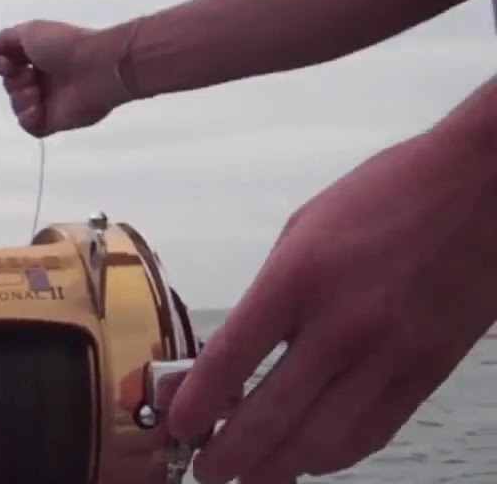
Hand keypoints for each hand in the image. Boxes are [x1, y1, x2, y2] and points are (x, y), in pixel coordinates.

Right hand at [0, 19, 135, 136]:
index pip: (8, 66)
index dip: (2, 65)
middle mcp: (42, 79)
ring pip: (17, 106)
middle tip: (29, 75)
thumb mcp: (31, 31)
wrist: (97, 67)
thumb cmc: (64, 45)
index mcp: (37, 57)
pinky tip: (36, 109)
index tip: (7, 62)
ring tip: (35, 92)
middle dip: (13, 81)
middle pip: (10, 86)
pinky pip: (30, 126)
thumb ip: (6, 38)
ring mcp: (48, 101)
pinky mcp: (54, 121)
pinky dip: (28, 119)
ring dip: (20, 99)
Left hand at [167, 128, 496, 482]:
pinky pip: (372, 432)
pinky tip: (307, 458)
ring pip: (323, 439)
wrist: (481, 188)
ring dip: (278, 467)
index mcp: (298, 277)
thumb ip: (266, 297)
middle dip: (229, 453)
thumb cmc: (386, 196)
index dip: (197, 403)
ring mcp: (389, 354)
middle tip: (205, 468)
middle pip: (272, 415)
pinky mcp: (427, 373)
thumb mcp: (302, 231)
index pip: (232, 358)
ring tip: (249, 475)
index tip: (178, 424)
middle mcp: (342, 324)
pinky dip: (333, 454)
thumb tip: (225, 356)